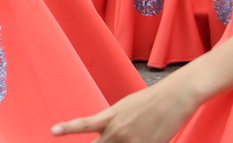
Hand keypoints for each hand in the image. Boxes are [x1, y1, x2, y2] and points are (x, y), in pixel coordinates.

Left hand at [52, 77, 199, 142]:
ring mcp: (130, 140)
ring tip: (130, 137)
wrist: (179, 94)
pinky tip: (148, 138)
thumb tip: (101, 131)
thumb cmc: (155, 98)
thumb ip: (112, 120)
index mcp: (111, 117)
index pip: (85, 125)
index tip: (53, 130)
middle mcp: (117, 130)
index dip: (68, 128)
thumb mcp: (128, 106)